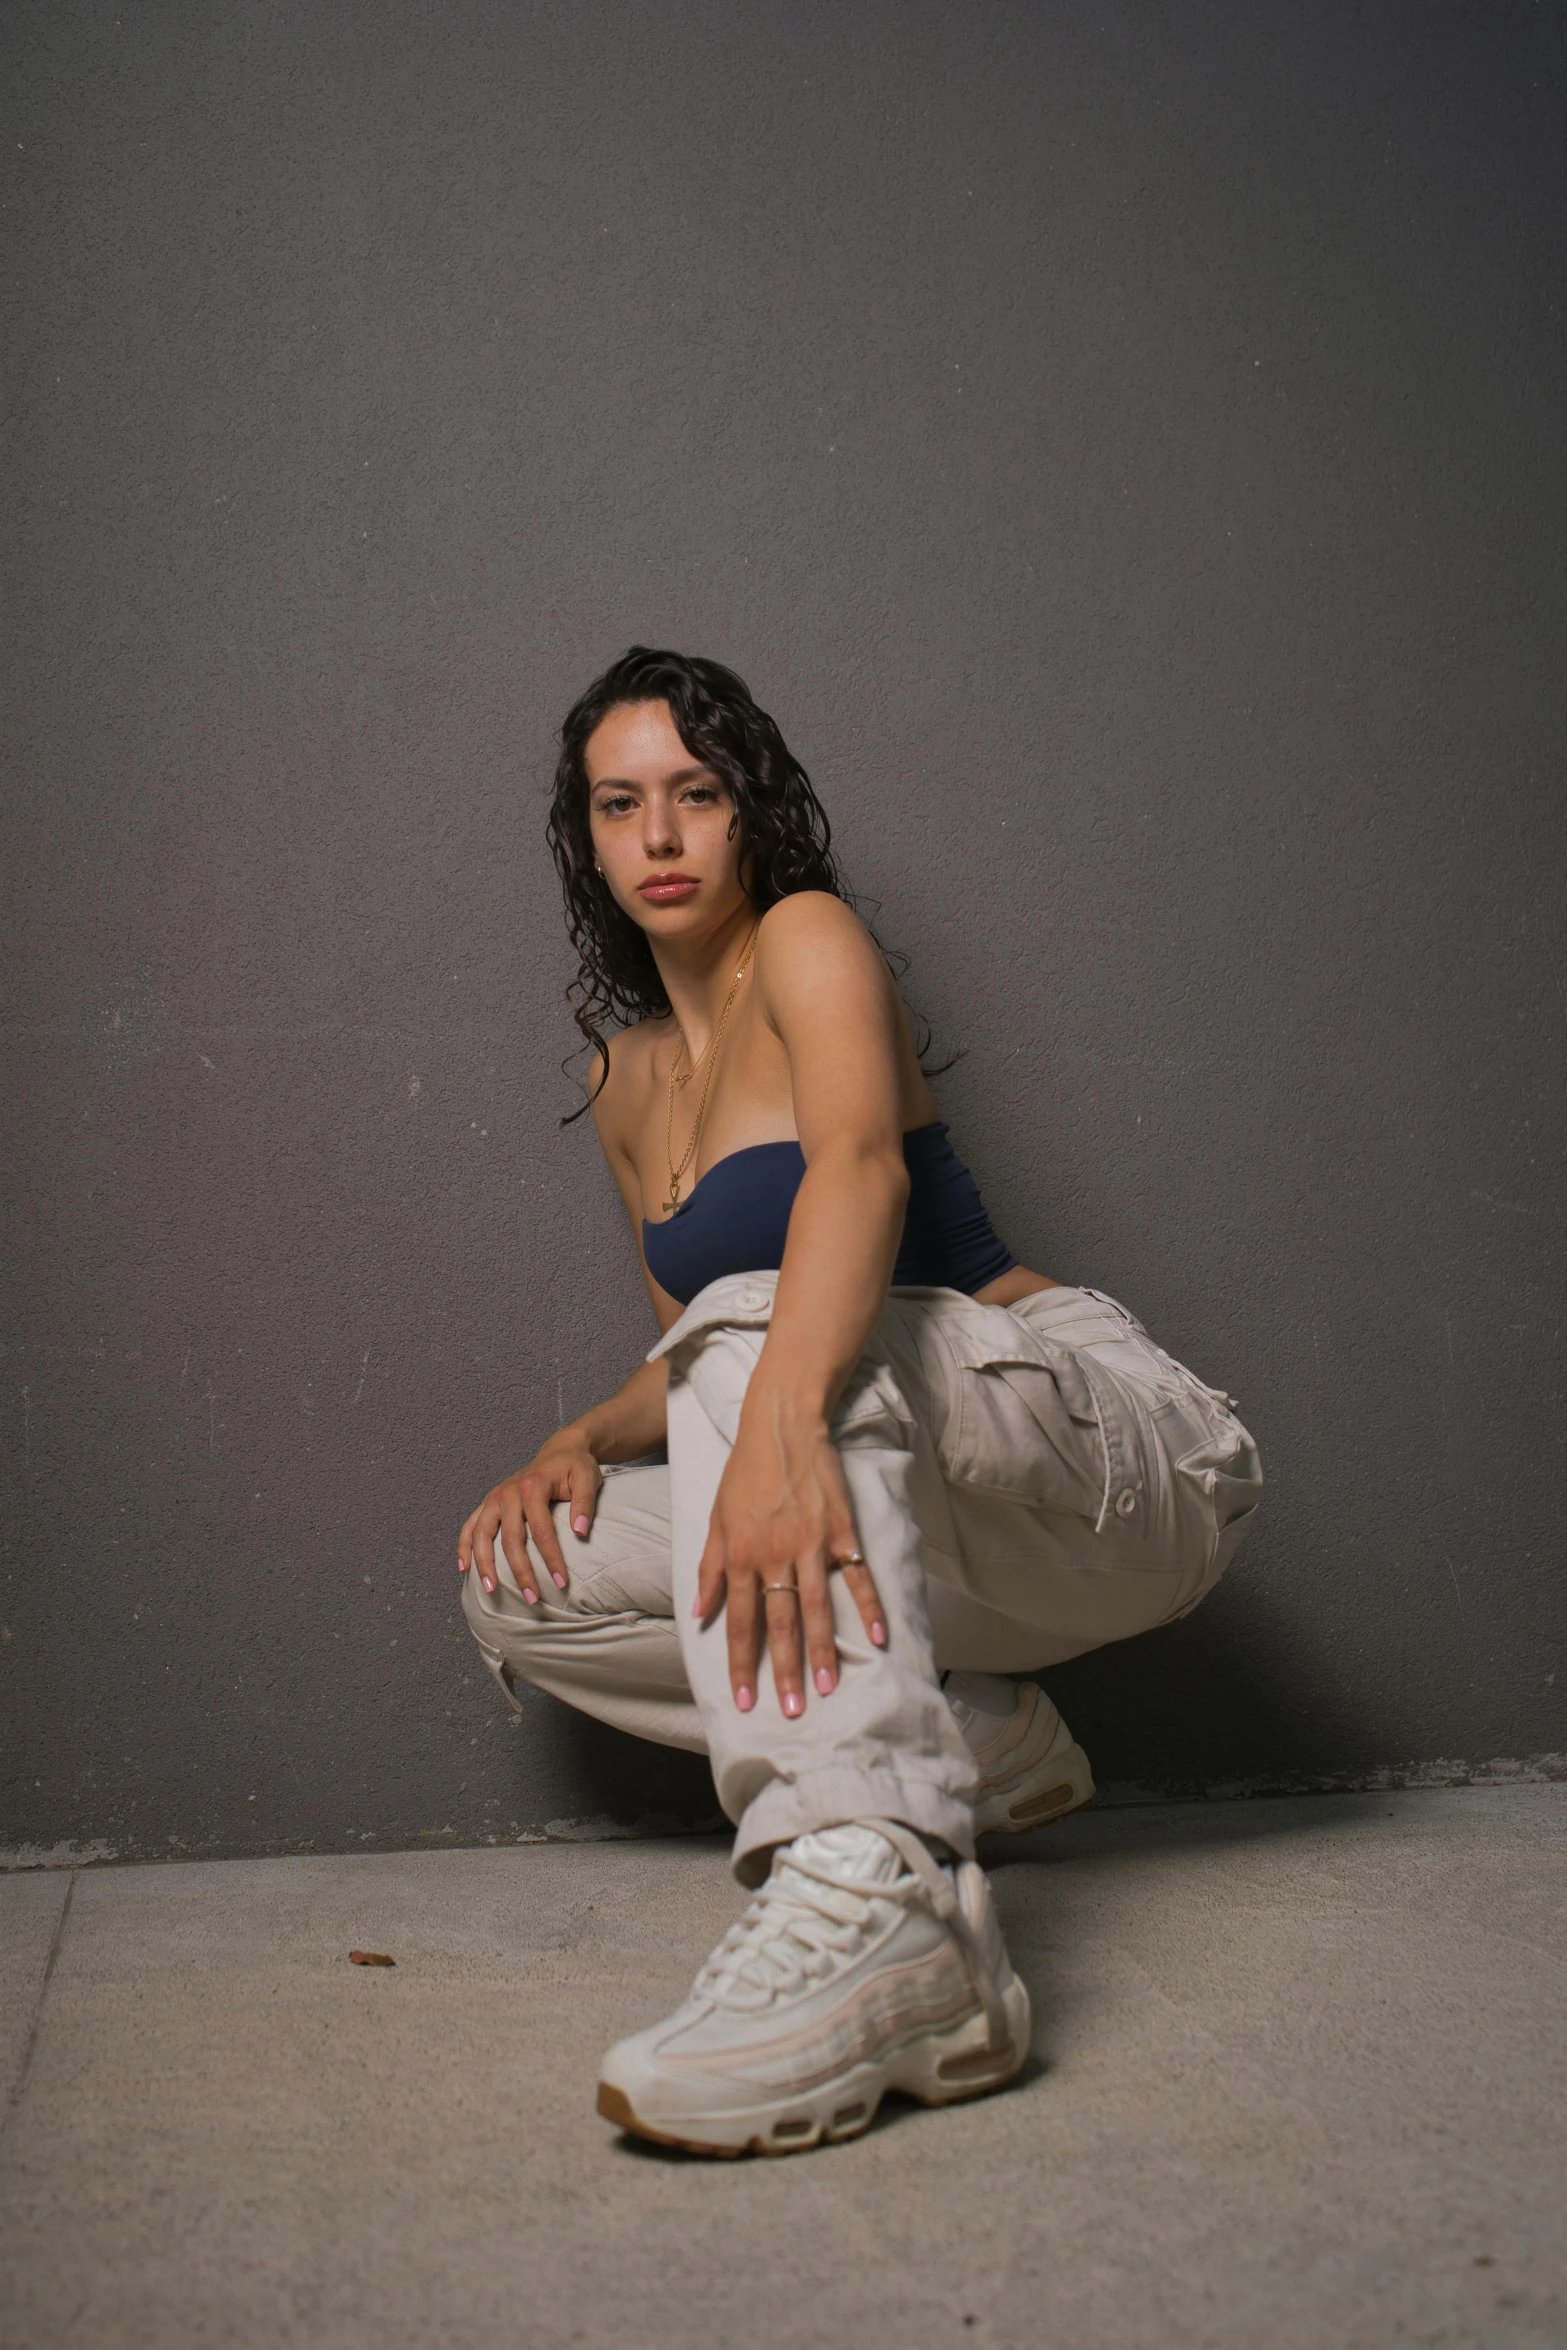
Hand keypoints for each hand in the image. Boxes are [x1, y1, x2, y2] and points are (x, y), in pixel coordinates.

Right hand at [457, 1433, 601, 1603]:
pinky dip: (464, 1546)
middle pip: (510, 1539)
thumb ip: (584, 1504)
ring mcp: (494, 1498)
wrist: (560, 1450)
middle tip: (533, 1598)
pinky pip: (469, 1526)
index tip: (562, 1583)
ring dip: (485, 1564)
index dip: (551, 1558)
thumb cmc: (575, 1467)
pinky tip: (463, 1568)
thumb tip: (581, 1532)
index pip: (541, 1530)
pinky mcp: (489, 1503)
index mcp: (532, 1486)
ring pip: (482, 1534)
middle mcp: (508, 1492)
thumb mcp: (588, 1478)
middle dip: (521, 1571)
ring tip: (492, 1590)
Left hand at [693, 1398, 885, 1715]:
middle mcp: (774, 1555)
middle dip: (783, 1670)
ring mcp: (810, 1543)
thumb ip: (709, 1568)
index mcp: (740, 1555)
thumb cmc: (744, 1471)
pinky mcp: (840, 1529)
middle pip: (779, 1623)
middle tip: (792, 1710)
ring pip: (817, 1607)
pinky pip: (856, 1574)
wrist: (781, 1424)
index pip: (740, 1621)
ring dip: (823, 1650)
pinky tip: (879, 1637)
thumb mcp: (715, 1518)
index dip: (741, 1662)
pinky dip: (869, 1606)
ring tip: (829, 1687)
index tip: (744, 1699)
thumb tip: (700, 1612)